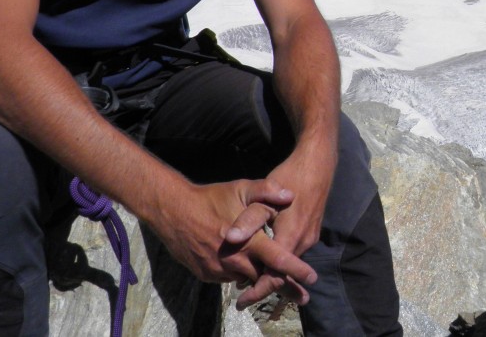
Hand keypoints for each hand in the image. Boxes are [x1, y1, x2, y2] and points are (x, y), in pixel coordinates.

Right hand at [153, 178, 316, 292]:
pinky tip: (245, 266)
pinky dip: (239, 274)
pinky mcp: (207, 275)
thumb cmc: (211, 198)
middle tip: (302, 295)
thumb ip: (267, 191)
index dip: (297, 271)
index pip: (278, 261)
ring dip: (260, 280)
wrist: (173, 212)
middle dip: (284, 286)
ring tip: (276, 282)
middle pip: (265, 279)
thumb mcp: (241, 188)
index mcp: (248, 242)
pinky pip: (229, 278)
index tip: (312, 279)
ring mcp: (219, 271)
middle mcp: (235, 261)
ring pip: (246, 279)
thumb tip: (290, 194)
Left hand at [232, 145, 335, 307]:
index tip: (241, 301)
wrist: (317, 163)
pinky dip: (280, 261)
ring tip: (250, 281)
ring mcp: (310, 237)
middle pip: (283, 273)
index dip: (257, 291)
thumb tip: (229, 239)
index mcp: (291, 237)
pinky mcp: (311, 230)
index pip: (274, 275)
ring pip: (289, 263)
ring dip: (271, 273)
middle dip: (263, 286)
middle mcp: (304, 242)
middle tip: (242, 297)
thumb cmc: (290, 177)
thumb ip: (248, 220)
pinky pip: (294, 252)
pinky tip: (267, 260)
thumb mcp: (265, 196)